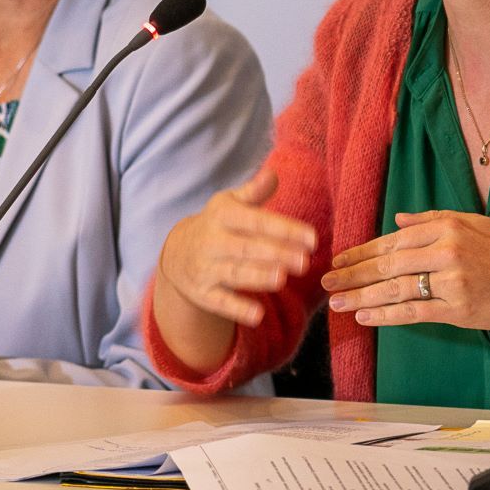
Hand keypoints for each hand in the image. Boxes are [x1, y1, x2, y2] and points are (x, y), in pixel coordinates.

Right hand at [156, 168, 316, 327]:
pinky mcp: (202, 294)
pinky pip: (220, 302)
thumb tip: (273, 174)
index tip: (313, 238)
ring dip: (257, 277)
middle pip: (246, 248)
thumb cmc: (216, 225)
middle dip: (275, 253)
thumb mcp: (229, 204)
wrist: (176, 253)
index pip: (256, 221)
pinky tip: (257, 315)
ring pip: (234, 274)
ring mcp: (205, 269)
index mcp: (222, 216)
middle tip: (304, 261)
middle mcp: (212, 241)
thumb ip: (254, 192)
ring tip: (282, 278)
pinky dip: (237, 309)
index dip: (284, 229)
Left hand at [319, 211, 489, 331]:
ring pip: (395, 289)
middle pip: (387, 264)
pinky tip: (364, 317)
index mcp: (445, 227)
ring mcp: (451, 281)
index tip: (339, 259)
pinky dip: (386, 315)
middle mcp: (445, 251)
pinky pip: (413, 312)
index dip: (362, 251)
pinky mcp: (458, 309)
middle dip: (353, 274)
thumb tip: (398, 220)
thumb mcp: (473, 223)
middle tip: (326, 281)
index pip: (393, 240)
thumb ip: (433, 220)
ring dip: (361, 296)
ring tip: (336, 302)